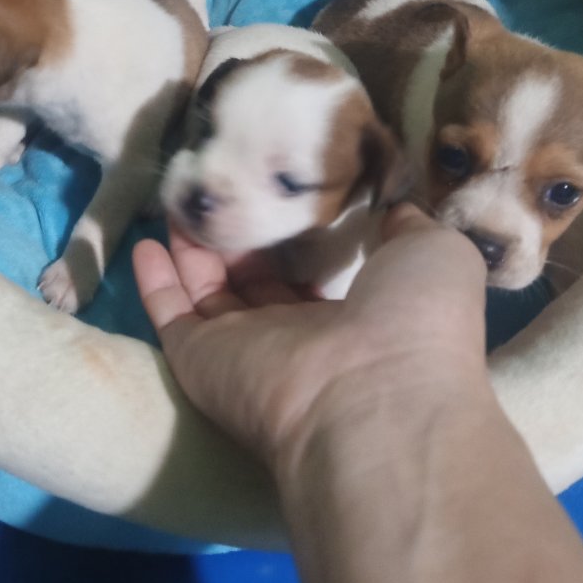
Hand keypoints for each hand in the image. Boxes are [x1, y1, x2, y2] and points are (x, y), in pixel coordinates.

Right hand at [133, 204, 487, 473]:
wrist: (374, 398)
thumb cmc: (415, 320)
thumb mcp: (434, 254)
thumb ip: (407, 226)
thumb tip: (391, 204)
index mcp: (354, 318)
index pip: (315, 273)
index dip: (296, 233)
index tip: (281, 188)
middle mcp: (296, 337)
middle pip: (255, 279)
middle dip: (239, 235)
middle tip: (222, 184)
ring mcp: (244, 350)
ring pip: (209, 290)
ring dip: (194, 244)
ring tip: (182, 195)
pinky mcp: (200, 359)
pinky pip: (170, 313)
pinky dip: (155, 279)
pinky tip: (147, 240)